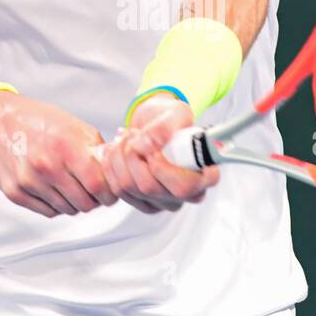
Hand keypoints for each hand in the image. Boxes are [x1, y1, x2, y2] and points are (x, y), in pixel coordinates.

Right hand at [0, 92, 115, 217]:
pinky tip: (55, 189)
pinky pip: (48, 212)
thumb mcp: (75, 127)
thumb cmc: (39, 121)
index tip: (110, 193)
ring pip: (67, 210)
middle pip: (85, 203)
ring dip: (75, 202)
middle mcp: (46, 167)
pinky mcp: (15, 193)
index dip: (109, 194)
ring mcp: (29, 182)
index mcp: (66, 148)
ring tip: (71, 186)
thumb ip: (98, 151)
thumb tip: (117, 173)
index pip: (99, 186)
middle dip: (94, 200)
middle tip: (92, 191)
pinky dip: (56, 205)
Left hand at [100, 94, 219, 215]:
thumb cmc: (173, 120)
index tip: (150, 147)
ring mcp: (163, 202)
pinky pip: (118, 190)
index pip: (183, 187)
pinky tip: (115, 152)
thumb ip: (164, 127)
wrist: (156, 125)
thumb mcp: (176, 113)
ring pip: (130, 188)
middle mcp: (185, 195)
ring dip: (119, 159)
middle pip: (150, 188)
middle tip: (132, 134)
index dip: (161, 168)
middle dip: (133, 157)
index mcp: (204, 177)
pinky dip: (110, 167)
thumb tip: (145, 145)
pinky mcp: (142, 202)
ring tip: (124, 138)